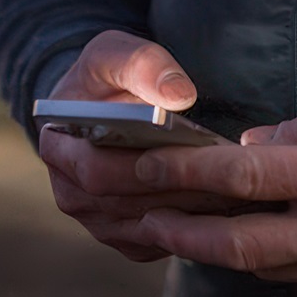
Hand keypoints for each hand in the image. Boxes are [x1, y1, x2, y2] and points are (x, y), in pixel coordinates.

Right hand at [38, 30, 250, 261]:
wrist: (101, 109)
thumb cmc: (106, 80)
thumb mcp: (115, 53)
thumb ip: (141, 64)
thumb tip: (177, 96)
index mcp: (59, 148)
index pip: (96, 168)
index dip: (143, 165)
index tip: (191, 152)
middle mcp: (72, 193)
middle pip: (124, 203)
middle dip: (176, 190)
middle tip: (229, 179)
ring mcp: (98, 222)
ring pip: (147, 228)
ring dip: (190, 213)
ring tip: (237, 193)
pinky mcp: (125, 238)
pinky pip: (159, 243)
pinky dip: (193, 230)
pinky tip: (226, 210)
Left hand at [127, 79, 296, 296]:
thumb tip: (252, 147)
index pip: (249, 179)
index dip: (189, 175)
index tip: (146, 167)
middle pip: (244, 246)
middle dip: (183, 235)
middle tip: (140, 221)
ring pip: (271, 269)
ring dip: (221, 252)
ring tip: (181, 231)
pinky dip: (273, 259)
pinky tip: (252, 240)